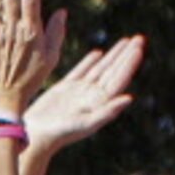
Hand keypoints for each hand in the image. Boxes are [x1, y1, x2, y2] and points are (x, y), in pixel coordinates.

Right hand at [25, 35, 144, 154]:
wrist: (34, 135)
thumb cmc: (60, 134)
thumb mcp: (85, 124)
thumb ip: (108, 111)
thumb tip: (129, 98)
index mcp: (100, 103)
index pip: (119, 79)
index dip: (129, 64)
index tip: (139, 48)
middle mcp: (92, 96)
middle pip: (113, 71)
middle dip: (126, 55)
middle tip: (139, 38)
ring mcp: (78, 92)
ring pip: (100, 69)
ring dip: (113, 55)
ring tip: (126, 41)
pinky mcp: (63, 89)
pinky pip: (80, 71)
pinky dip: (89, 61)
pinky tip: (98, 53)